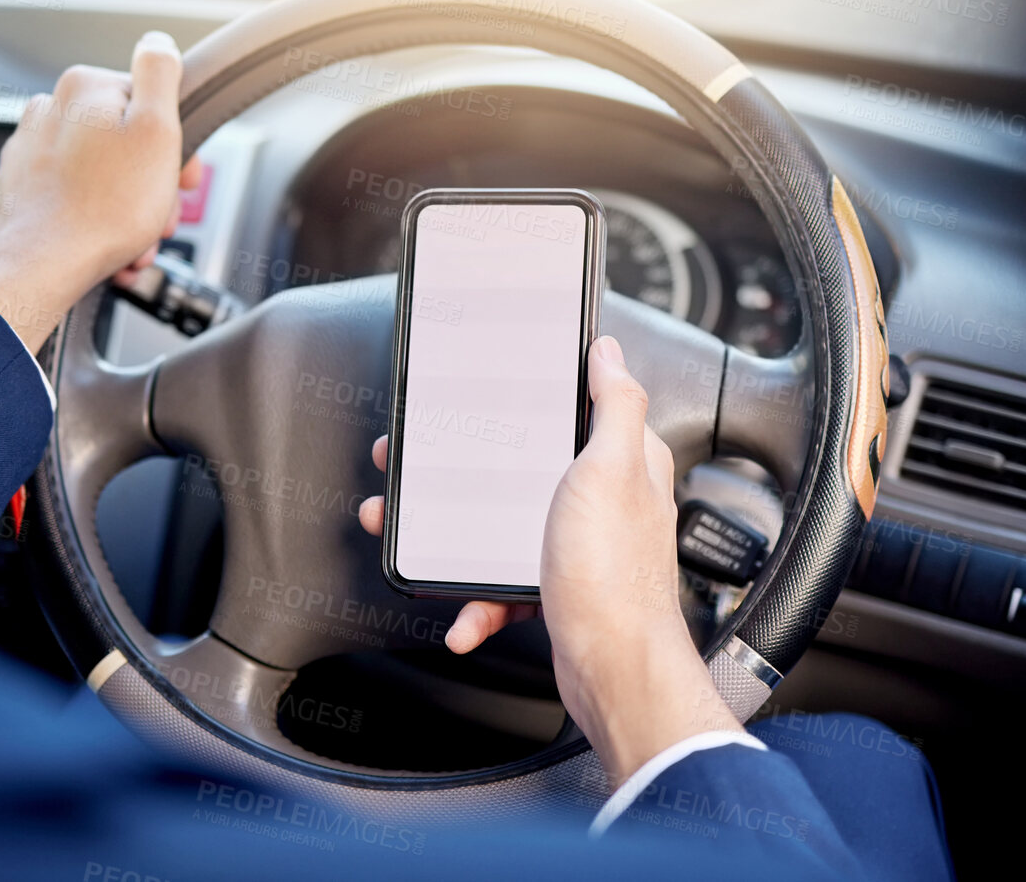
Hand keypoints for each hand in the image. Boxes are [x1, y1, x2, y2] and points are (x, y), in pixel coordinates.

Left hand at [0, 31, 203, 350]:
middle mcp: (48, 110)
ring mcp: (28, 151)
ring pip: (100, 176)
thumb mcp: (156, 130)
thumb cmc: (101, 209)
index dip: (174, 146)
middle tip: (158, 217)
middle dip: (150, 185)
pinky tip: (106, 247)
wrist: (39, 268)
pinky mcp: (19, 189)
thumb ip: (159, 73)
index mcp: (83, 87)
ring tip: (132, 241)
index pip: (148, 104)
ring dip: (127, 210)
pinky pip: (72, 199)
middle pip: (124, 143)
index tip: (181, 179)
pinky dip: (94, 222)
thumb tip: (157, 42)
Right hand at [359, 335, 742, 784]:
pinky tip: (464, 613)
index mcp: (618, 461)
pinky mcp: (555, 589)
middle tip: (415, 468)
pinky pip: (502, 584)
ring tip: (406, 535)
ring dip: (449, 536)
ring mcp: (575, 547)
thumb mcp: (610, 470)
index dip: (520, 402)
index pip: (570, 411)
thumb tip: (609, 353)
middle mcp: (601, 500)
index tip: (475, 399)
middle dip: (461, 471)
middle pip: (518, 469)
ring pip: (499, 527)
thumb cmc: (615, 577)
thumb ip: (614, 406)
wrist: (615, 671)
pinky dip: (477, 599)